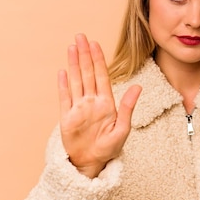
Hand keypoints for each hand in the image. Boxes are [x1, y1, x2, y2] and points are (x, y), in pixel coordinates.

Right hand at [57, 34, 141, 178]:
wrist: (92, 163)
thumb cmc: (110, 148)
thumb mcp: (122, 129)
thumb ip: (128, 107)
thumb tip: (138, 86)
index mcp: (106, 103)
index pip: (101, 76)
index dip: (98, 59)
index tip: (95, 43)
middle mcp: (92, 102)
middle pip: (87, 73)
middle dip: (84, 54)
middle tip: (80, 36)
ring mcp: (78, 108)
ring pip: (76, 81)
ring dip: (73, 64)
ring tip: (71, 47)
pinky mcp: (67, 117)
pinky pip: (65, 97)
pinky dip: (63, 85)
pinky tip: (62, 72)